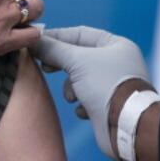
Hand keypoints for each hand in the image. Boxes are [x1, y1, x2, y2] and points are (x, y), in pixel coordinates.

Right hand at [32, 26, 151, 159]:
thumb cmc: (107, 86)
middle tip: (45, 67)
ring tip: (73, 97)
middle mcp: (116, 62)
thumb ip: (53, 49)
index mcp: (116, 45)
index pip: (80, 34)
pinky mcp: (108, 105)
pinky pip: (86, 98)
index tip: (35, 42)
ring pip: (80, 79)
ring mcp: (112, 84)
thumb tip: (32, 41)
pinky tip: (85, 110)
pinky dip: (82, 103)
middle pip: (78, 56)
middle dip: (61, 63)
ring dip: (71, 88)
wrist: (127, 126)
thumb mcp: (77, 62)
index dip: (56, 36)